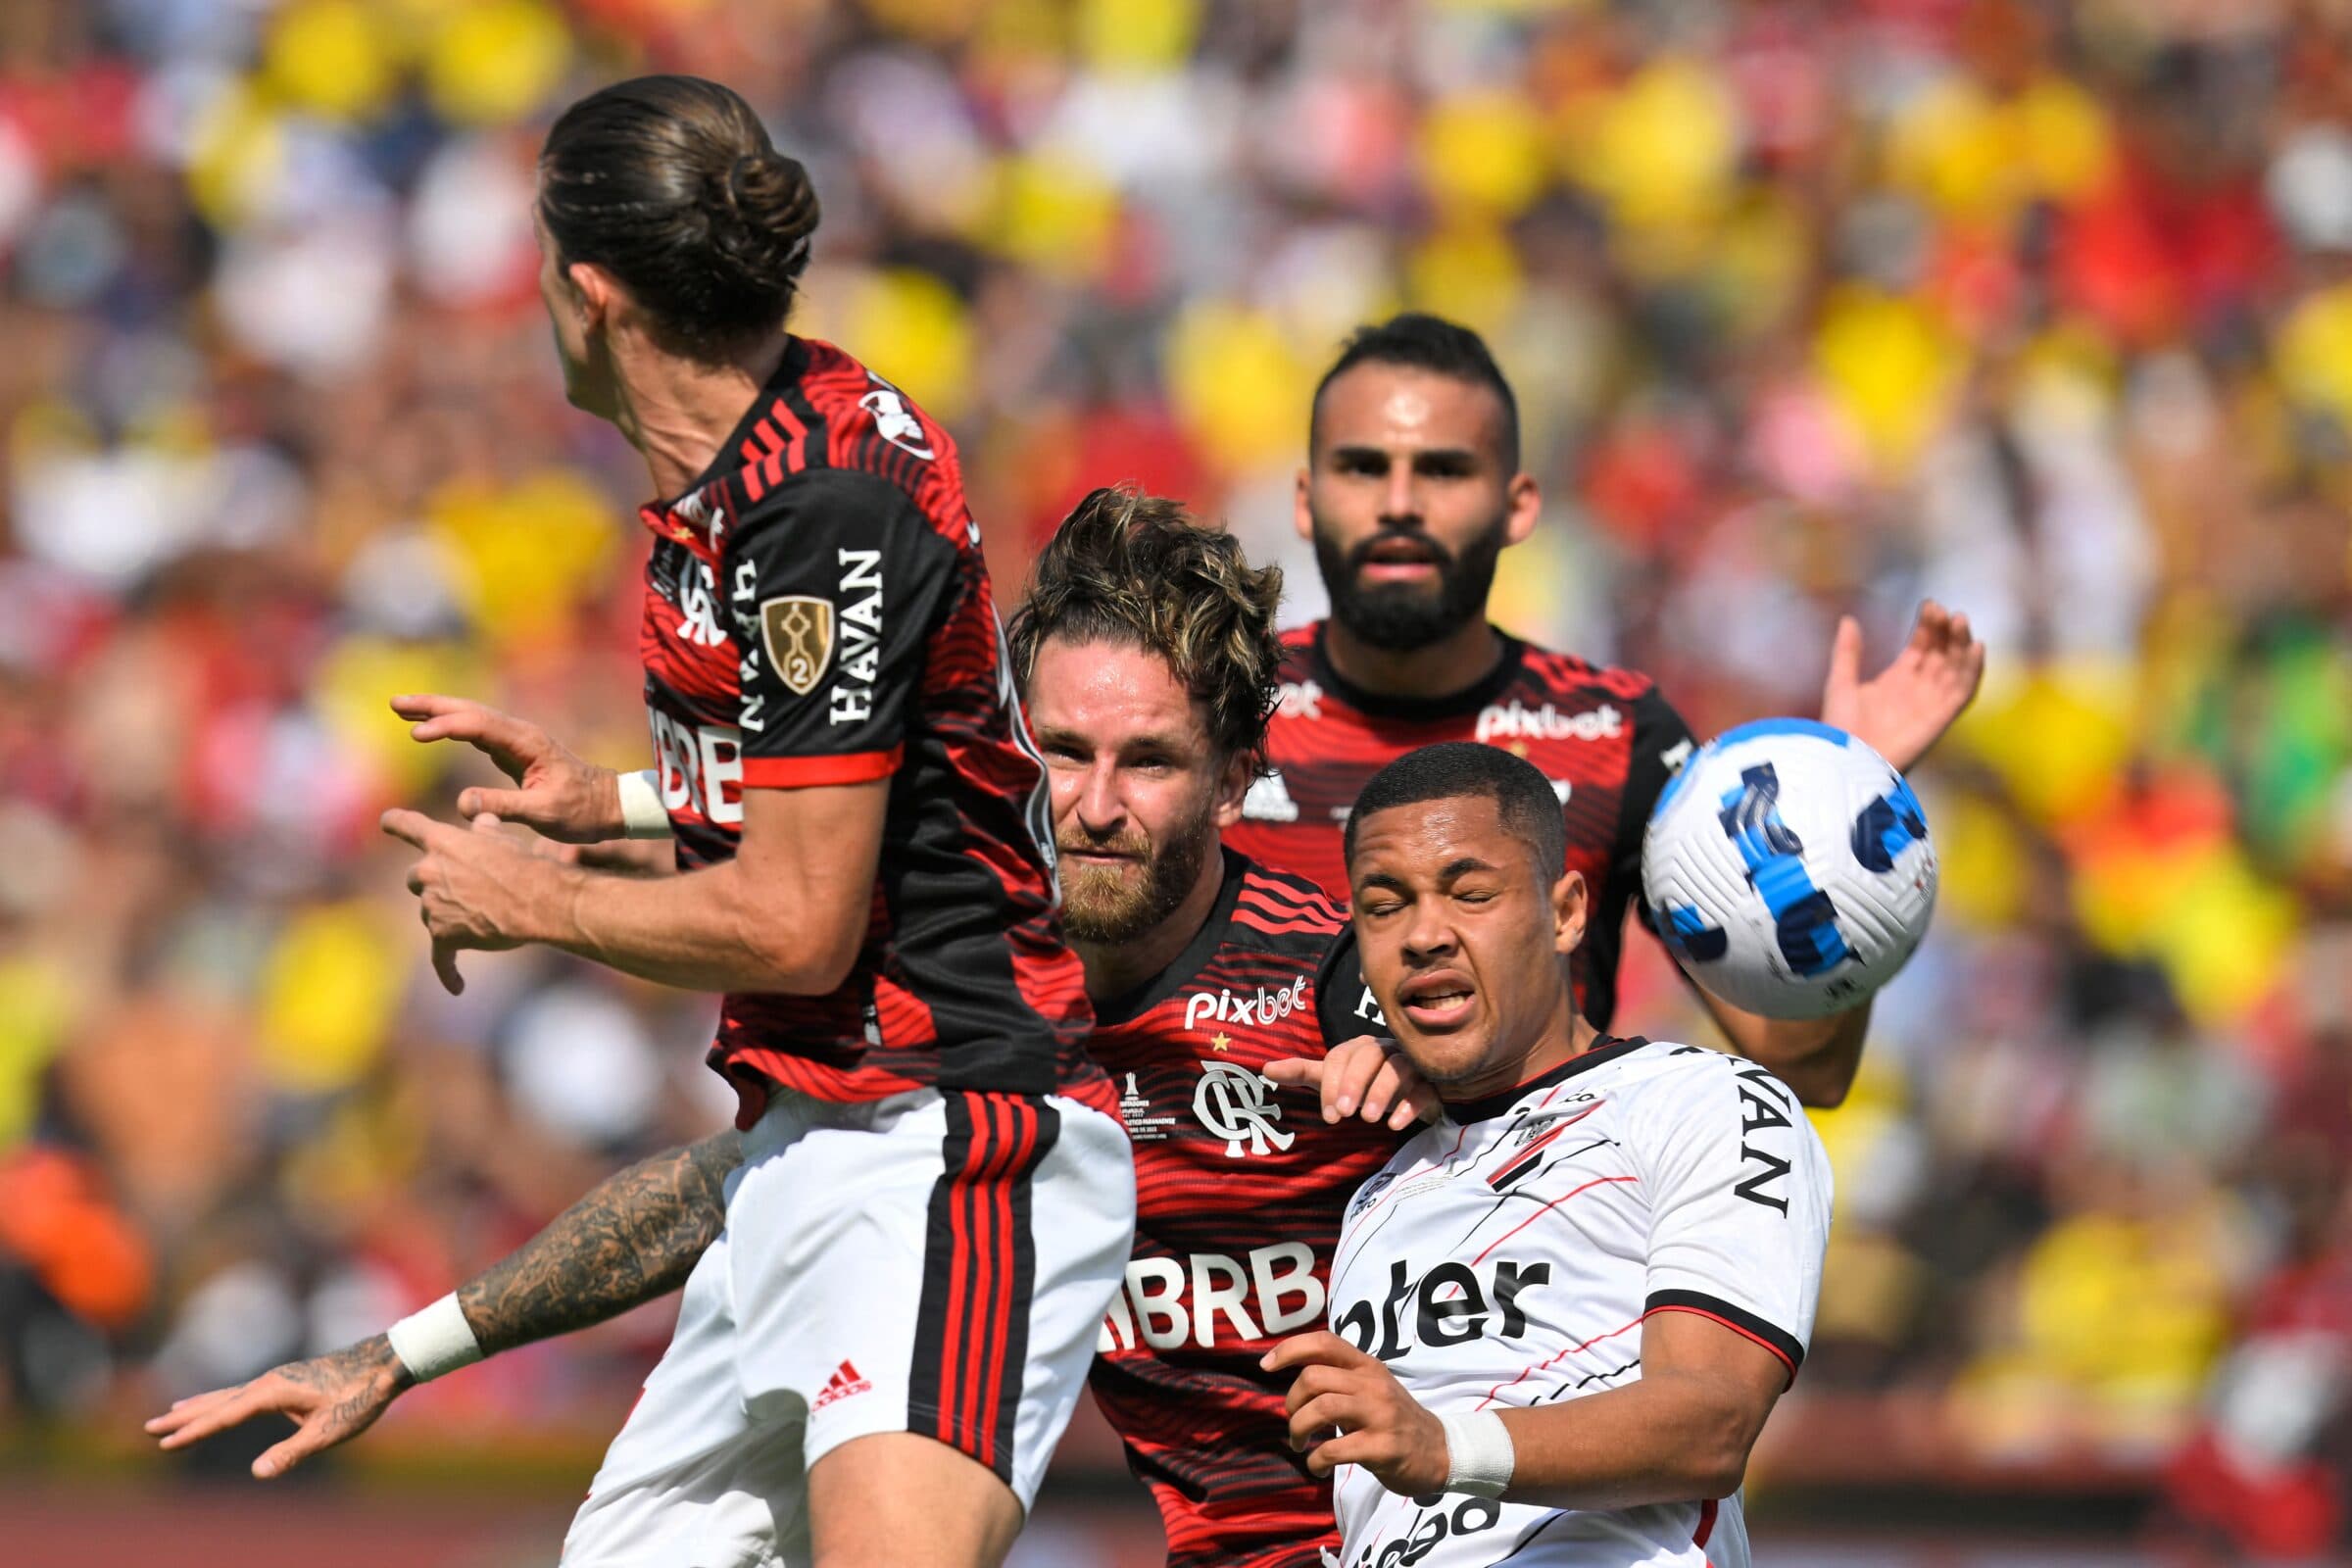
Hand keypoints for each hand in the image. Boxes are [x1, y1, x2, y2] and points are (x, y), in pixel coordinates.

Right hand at [145, 1334, 411, 1479]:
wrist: (384, 1363)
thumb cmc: (360, 1397)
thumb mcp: (329, 1432)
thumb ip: (292, 1452)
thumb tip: (256, 1473)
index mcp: (273, 1391)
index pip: (225, 1416)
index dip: (194, 1432)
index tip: (164, 1443)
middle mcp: (269, 1381)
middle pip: (217, 1402)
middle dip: (184, 1417)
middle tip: (148, 1428)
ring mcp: (276, 1379)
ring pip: (228, 1395)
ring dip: (198, 1406)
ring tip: (169, 1414)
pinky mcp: (285, 1382)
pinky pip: (243, 1393)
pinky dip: (221, 1400)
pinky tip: (218, 1404)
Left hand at [382, 809, 561, 993]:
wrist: (536, 901)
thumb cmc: (524, 866)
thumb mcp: (503, 838)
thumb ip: (484, 830)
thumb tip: (480, 820)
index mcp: (442, 841)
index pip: (407, 825)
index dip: (395, 822)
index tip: (385, 822)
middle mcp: (428, 871)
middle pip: (415, 877)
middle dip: (433, 883)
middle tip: (464, 888)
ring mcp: (431, 905)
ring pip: (430, 912)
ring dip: (447, 914)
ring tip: (484, 917)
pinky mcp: (442, 936)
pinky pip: (440, 957)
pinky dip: (449, 971)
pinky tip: (458, 987)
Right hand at [392, 694, 622, 843]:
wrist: (608, 806)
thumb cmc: (581, 812)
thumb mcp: (544, 814)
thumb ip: (503, 808)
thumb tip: (461, 804)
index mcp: (527, 744)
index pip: (478, 727)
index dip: (446, 728)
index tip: (416, 736)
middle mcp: (520, 735)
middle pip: (470, 712)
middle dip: (432, 706)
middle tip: (395, 702)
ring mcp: (516, 741)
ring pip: (471, 718)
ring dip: (437, 712)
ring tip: (402, 709)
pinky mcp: (513, 752)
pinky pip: (476, 733)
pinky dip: (451, 728)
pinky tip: (431, 729)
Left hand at [1262, 1331, 1448, 1493]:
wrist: (1441, 1451)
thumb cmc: (1395, 1420)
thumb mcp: (1372, 1388)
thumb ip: (1340, 1378)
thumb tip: (1295, 1376)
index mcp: (1367, 1366)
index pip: (1324, 1342)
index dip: (1289, 1349)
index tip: (1266, 1365)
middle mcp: (1373, 1384)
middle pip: (1313, 1377)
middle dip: (1291, 1402)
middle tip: (1293, 1423)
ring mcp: (1380, 1415)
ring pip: (1321, 1408)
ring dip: (1298, 1429)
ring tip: (1299, 1445)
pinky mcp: (1382, 1447)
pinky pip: (1335, 1449)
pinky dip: (1316, 1460)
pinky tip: (1317, 1467)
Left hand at [1264, 1035, 1436, 1130]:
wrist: (1412, 1094)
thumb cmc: (1367, 1084)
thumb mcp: (1334, 1079)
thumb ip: (1304, 1072)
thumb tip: (1265, 1068)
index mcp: (1360, 1047)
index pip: (1342, 1056)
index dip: (1332, 1083)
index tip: (1329, 1115)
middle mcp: (1386, 1049)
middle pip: (1370, 1056)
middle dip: (1355, 1084)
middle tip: (1345, 1114)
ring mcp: (1411, 1064)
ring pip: (1398, 1068)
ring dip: (1382, 1093)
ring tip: (1369, 1120)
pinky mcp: (1430, 1083)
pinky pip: (1423, 1089)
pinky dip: (1409, 1105)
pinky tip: (1394, 1124)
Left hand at [1818, 601, 1984, 772]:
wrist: (1847, 761)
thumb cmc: (1840, 728)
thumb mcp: (1841, 682)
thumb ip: (1848, 652)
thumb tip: (1848, 618)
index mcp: (1896, 681)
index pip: (1921, 647)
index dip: (1927, 626)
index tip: (1929, 604)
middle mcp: (1917, 690)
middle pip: (1941, 654)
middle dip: (1946, 631)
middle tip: (1945, 611)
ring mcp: (1931, 703)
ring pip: (1955, 668)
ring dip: (1961, 645)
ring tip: (1960, 620)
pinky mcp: (1941, 717)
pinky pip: (1964, 691)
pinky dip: (1973, 670)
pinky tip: (1977, 647)